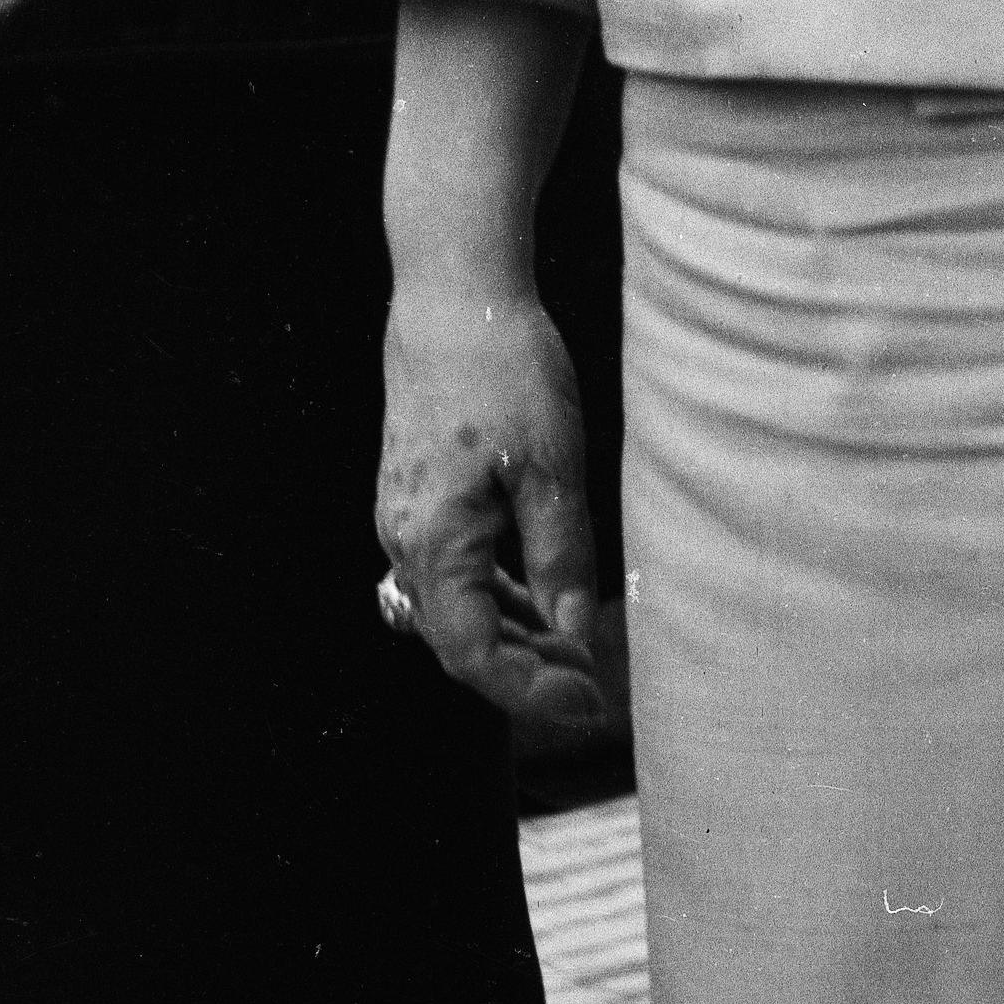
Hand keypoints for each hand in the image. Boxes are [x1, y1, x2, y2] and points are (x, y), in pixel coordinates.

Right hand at [375, 277, 611, 733]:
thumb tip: (574, 630)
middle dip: (528, 669)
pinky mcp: (422, 496)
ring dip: (516, 633)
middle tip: (595, 684)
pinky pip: (457, 568)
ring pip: (459, 605)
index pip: (472, 654)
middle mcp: (407, 543)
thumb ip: (561, 555)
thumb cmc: (504, 374)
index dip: (528, 689)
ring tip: (580, 651)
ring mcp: (409, 520)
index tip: (587, 702)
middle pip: (463, 638)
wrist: (454, 301)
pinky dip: (500, 592)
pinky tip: (544, 594)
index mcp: (434, 545)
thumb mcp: (552, 467)